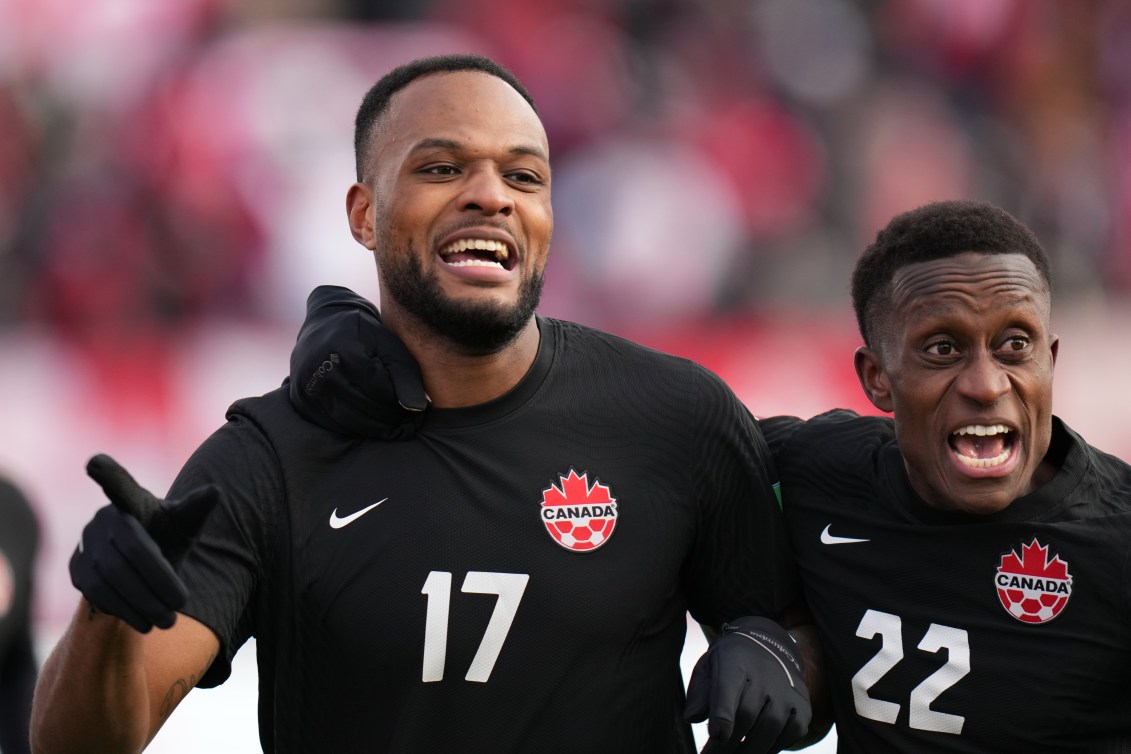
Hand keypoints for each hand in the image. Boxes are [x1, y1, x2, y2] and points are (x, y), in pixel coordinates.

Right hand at [68, 454, 218, 632]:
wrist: (140, 567)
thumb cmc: (167, 536)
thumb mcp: (185, 524)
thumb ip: (195, 509)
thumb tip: (215, 491)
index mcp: (131, 501)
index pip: (119, 486)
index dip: (108, 474)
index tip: (94, 462)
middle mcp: (102, 519)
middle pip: (128, 552)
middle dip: (157, 582)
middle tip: (181, 606)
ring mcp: (84, 545)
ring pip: (109, 577)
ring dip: (141, 602)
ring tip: (167, 620)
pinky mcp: (76, 571)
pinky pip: (96, 594)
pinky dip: (123, 610)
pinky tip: (144, 622)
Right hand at [289, 285, 427, 439]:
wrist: (327, 322)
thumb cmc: (367, 335)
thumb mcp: (391, 347)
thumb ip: (406, 376)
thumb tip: (417, 409)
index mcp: (343, 349)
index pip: (378, 388)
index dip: (399, 401)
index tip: (415, 409)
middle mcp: (320, 367)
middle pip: (362, 406)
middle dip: (389, 418)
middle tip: (407, 424)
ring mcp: (306, 384)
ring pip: (347, 420)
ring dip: (374, 428)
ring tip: (394, 427)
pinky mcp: (300, 399)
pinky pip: (330, 424)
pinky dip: (353, 429)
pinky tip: (371, 425)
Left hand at [685, 616, 811, 753]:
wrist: (767, 645)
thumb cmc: (729, 665)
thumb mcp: (707, 668)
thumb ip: (699, 694)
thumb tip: (691, 718)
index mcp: (734, 663)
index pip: (729, 688)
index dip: (723, 714)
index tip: (716, 735)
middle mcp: (764, 675)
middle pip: (747, 715)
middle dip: (727, 745)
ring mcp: (786, 690)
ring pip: (770, 728)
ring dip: (750, 751)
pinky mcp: (802, 706)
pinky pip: (791, 734)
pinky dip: (773, 748)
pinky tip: (756, 750)